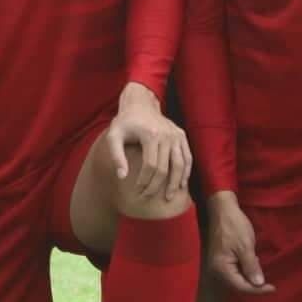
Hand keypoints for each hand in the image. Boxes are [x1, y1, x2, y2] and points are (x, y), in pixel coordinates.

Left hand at [104, 84, 191, 201]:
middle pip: (165, 168)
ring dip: (176, 183)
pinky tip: (183, 184)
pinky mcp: (181, 135)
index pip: (150, 166)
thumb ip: (116, 156)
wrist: (140, 104)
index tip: (138, 191)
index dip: (145, 181)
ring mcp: (176, 135)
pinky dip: (187, 172)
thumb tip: (122, 177)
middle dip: (157, 186)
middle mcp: (167, 135)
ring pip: (181, 164)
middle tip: (150, 197)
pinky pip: (187, 157)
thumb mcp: (114, 136)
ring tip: (170, 197)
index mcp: (150, 135)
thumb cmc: (125, 122)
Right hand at [207, 191, 273, 292]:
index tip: (274, 288)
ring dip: (250, 278)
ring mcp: (218, 264)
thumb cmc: (234, 226)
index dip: (258, 290)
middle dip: (254, 285)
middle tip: (270, 283)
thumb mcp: (245, 247)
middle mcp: (217, 270)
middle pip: (238, 285)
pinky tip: (254, 264)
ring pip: (237, 278)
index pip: (241, 286)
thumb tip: (259, 284)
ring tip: (263, 273)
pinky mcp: (222, 258)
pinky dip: (246, 270)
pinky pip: (235, 270)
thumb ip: (251, 267)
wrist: (222, 208)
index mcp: (221, 268)